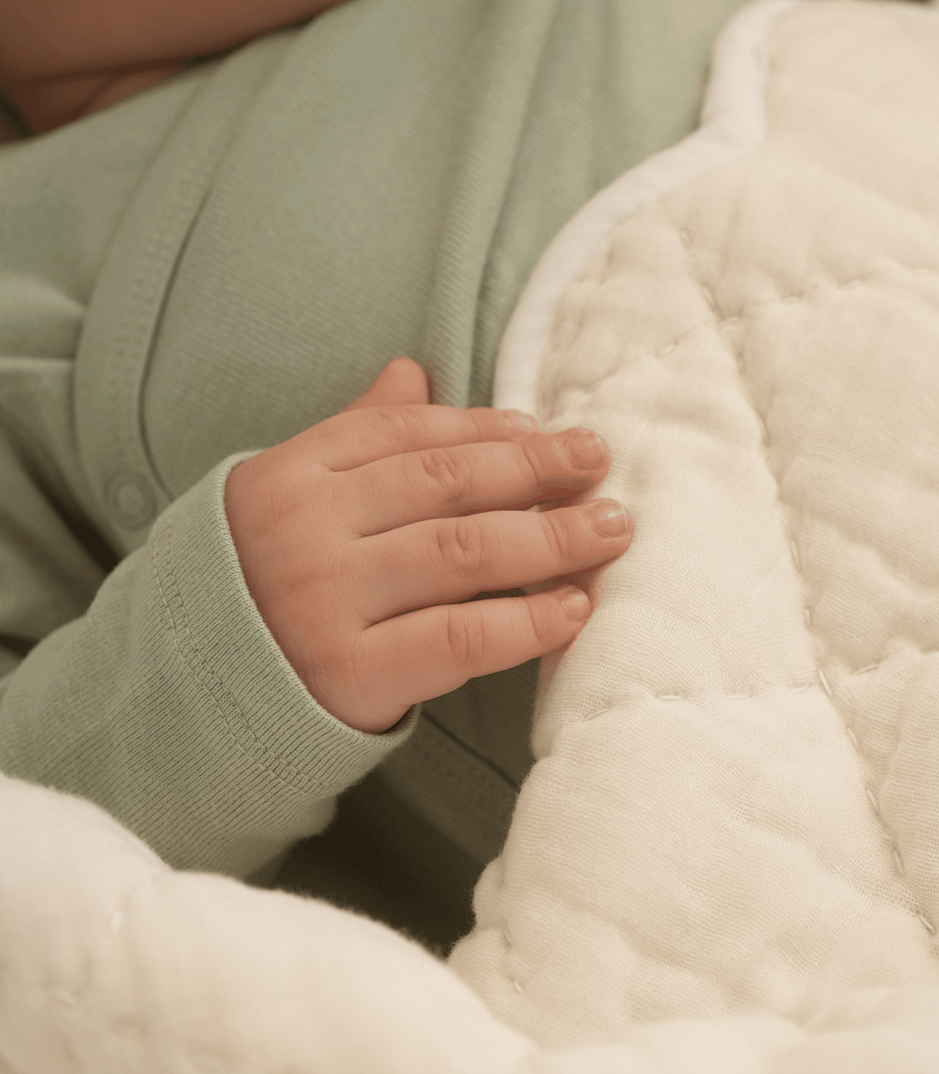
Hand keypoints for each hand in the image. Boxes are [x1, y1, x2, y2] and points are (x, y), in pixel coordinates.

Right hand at [223, 358, 631, 732]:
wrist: (195, 704)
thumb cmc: (263, 591)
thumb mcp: (290, 504)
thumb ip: (354, 441)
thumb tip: (415, 370)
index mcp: (287, 476)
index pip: (405, 433)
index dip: (486, 429)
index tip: (547, 430)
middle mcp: (303, 532)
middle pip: (445, 484)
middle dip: (534, 469)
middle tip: (598, 464)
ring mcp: (325, 603)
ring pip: (464, 553)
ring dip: (551, 538)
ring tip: (609, 530)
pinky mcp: (352, 676)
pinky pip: (462, 637)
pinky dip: (528, 620)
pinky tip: (573, 607)